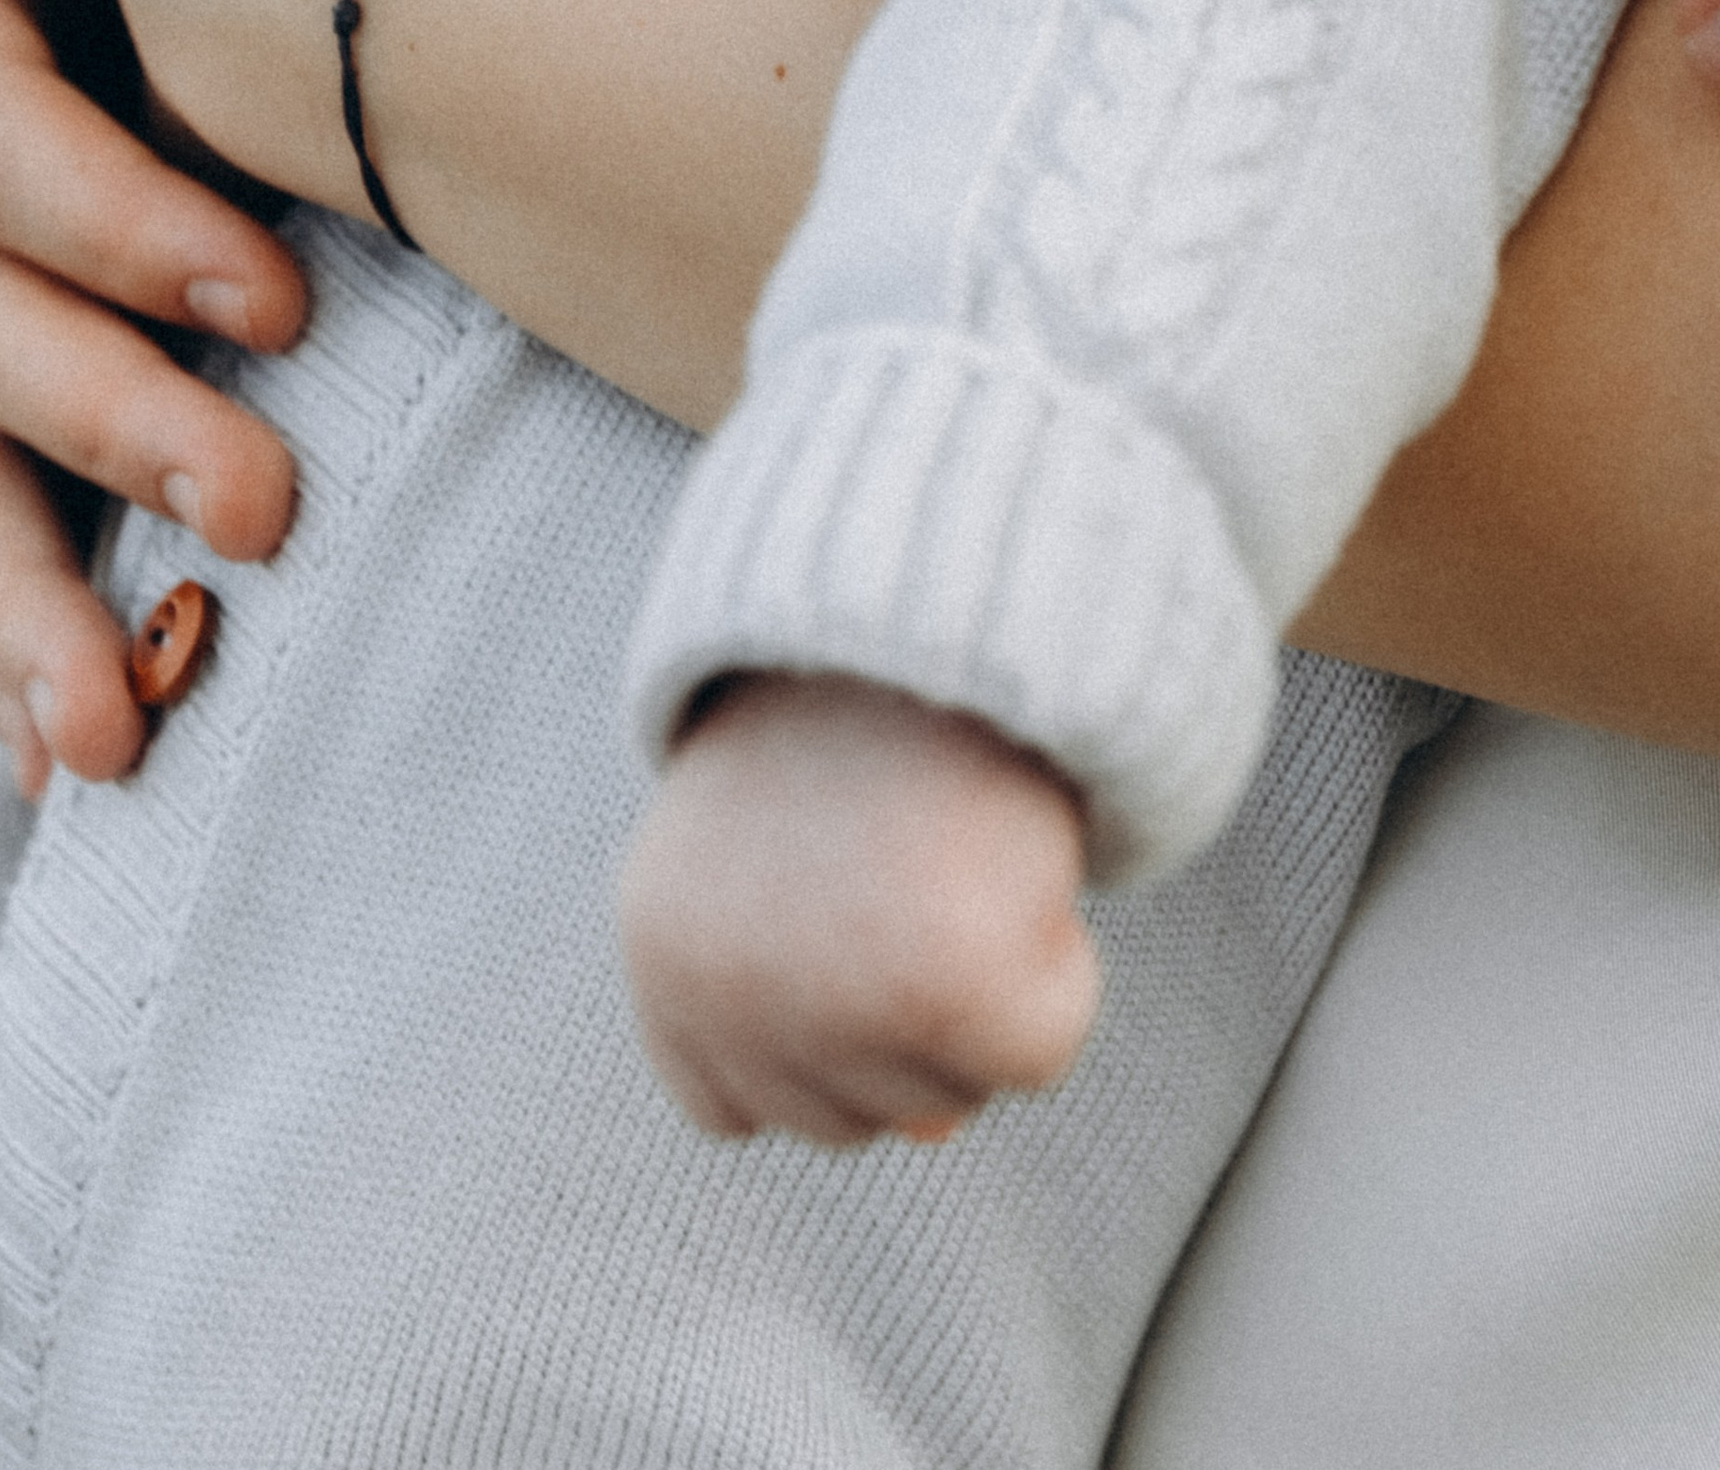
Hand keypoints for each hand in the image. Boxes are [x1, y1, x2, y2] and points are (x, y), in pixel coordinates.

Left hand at [617, 672, 1099, 1147]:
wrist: (923, 585)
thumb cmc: (848, 708)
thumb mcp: (783, 857)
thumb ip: (817, 1004)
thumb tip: (932, 1134)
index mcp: (663, 957)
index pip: (729, 1105)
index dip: (806, 1025)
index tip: (834, 917)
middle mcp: (735, 1003)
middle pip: (849, 1118)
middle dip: (896, 1011)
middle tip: (903, 861)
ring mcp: (844, 1010)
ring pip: (951, 1095)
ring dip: (976, 985)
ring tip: (949, 845)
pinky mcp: (962, 999)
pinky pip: (1040, 1048)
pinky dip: (1056, 964)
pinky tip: (1009, 857)